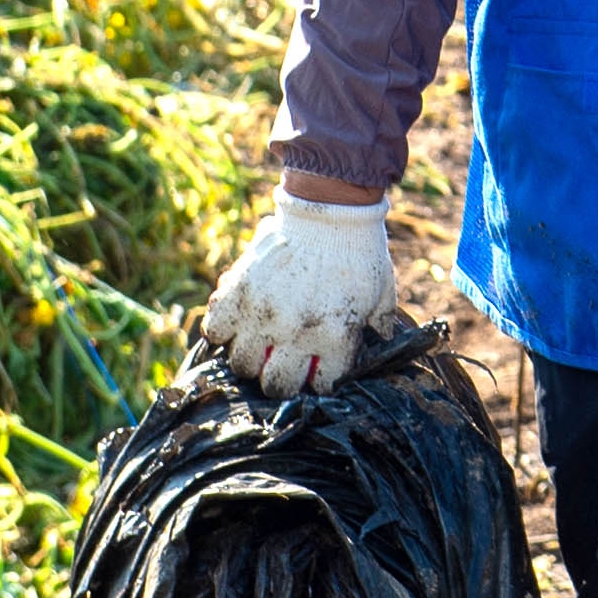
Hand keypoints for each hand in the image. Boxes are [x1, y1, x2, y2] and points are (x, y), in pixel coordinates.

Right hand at [199, 189, 396, 398]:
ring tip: (259, 341)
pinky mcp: (240, 293)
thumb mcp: (382, 291)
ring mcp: (265, 314)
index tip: (315, 369)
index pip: (319, 386)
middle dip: (278, 378)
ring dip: (250, 356)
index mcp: (336, 337)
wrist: (331, 210)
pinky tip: (236, 322)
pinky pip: (215, 330)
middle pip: (274, 385)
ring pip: (242, 363)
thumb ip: (379, 321)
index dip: (317, 380)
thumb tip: (382, 339)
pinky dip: (222, 330)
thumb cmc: (360, 252)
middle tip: (279, 362)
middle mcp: (297, 333)